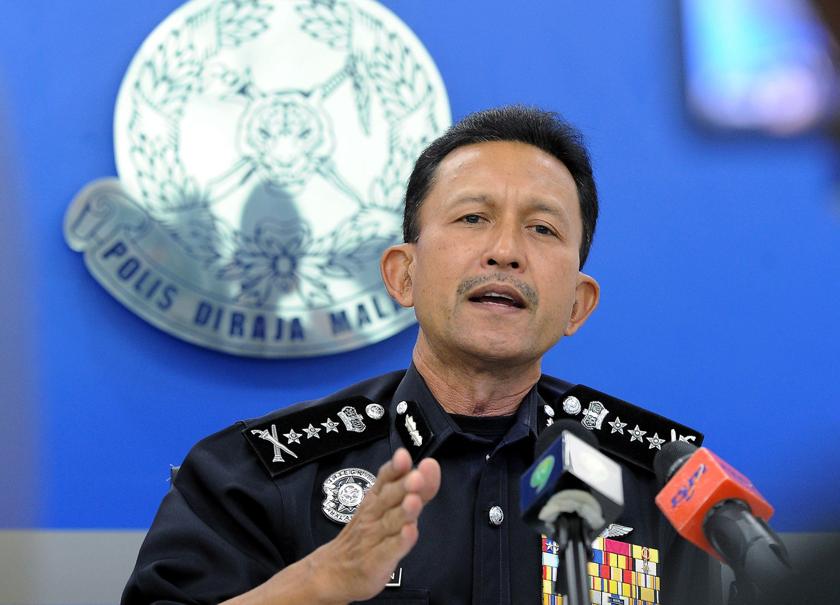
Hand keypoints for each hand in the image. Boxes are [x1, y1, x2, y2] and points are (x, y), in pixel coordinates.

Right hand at [310, 448, 440, 603]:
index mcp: (376, 498)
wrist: (334, 571)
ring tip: (414, 501)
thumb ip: (415, 489)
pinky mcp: (376, 561)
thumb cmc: (366, 535)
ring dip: (403, 511)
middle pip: (389, 498)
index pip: (385, 478)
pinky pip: (388, 550)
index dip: (395, 467)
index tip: (403, 456)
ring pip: (390, 522)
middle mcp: (373, 514)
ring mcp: (373, 538)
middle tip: (416, 477)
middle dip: (403, 486)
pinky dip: (400, 542)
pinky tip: (410, 532)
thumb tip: (431, 465)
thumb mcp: (388, 507)